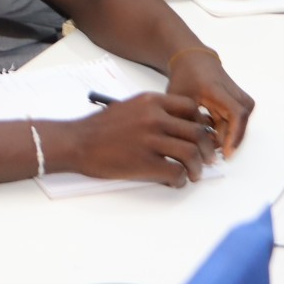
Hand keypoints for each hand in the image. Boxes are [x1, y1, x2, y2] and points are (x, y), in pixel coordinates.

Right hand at [60, 93, 215, 187]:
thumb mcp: (128, 108)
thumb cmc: (99, 128)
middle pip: (196, 132)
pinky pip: (175, 172)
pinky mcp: (145, 163)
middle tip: (207, 159)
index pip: (191, 108)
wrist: (75, 142)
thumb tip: (177, 126)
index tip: (202, 134)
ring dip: (197, 167)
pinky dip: (180, 179)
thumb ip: (153, 112)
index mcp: (151, 102)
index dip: (201, 123)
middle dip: (206, 149)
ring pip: (191, 153)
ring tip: (194, 174)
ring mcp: (150, 140)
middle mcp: (154, 118)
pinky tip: (175, 181)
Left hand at [164, 49, 253, 157]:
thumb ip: (184, 120)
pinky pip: (238, 118)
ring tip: (211, 146)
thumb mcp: (177, 98)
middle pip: (240, 121)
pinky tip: (213, 136)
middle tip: (212, 156)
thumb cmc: (183, 78)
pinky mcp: (240, 99)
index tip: (226, 153)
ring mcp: (239, 95)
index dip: (234, 136)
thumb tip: (191, 146)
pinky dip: (228, 129)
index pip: (236, 114)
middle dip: (229, 141)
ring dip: (229, 136)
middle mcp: (233, 92)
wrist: (194, 59)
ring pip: (241, 121)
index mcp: (217, 90)